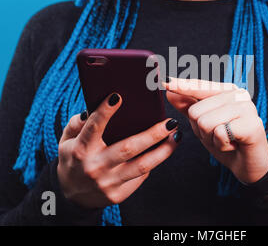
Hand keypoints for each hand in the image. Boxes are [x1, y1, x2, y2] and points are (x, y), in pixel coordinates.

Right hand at [57, 93, 180, 207]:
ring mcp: (107, 182)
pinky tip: (164, 150)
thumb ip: (77, 123)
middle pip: (128, 148)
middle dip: (152, 134)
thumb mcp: (66, 141)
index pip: (93, 128)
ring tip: (176, 136)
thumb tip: (92, 109)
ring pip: (141, 166)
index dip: (105, 112)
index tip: (118, 96)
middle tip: (170, 122)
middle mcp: (95, 167)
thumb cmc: (73, 159)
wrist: (72, 195)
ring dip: (163, 151)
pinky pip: (140, 176)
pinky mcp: (118, 194)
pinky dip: (154, 162)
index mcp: (80, 150)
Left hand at [164, 78, 267, 183]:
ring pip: (206, 122)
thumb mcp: (203, 124)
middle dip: (202, 130)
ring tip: (227, 140)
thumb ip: (188, 107)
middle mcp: (238, 94)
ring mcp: (247, 107)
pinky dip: (222, 145)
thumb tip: (170, 92)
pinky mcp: (252, 124)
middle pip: (196, 111)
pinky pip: (220, 133)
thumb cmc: (227, 142)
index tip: (164, 81)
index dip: (182, 86)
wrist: (249, 165)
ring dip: (212, 138)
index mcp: (227, 91)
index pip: (200, 86)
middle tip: (220, 135)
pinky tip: (234, 145)